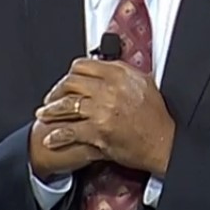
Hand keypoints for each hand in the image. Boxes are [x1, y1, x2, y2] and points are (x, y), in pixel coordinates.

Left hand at [36, 58, 175, 175]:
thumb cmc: (157, 118)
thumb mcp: (146, 85)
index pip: (83, 66)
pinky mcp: (98, 132)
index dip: (71, 73)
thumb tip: (110, 67)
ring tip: (45, 114)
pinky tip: (51, 137)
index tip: (67, 80)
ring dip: (52, 110)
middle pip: (71, 83)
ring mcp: (102, 111)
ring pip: (67, 105)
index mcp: (119, 75)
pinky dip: (58, 135)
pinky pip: (70, 131)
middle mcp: (109, 90)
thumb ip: (125, 74)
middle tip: (52, 98)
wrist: (164, 143)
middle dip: (57, 91)